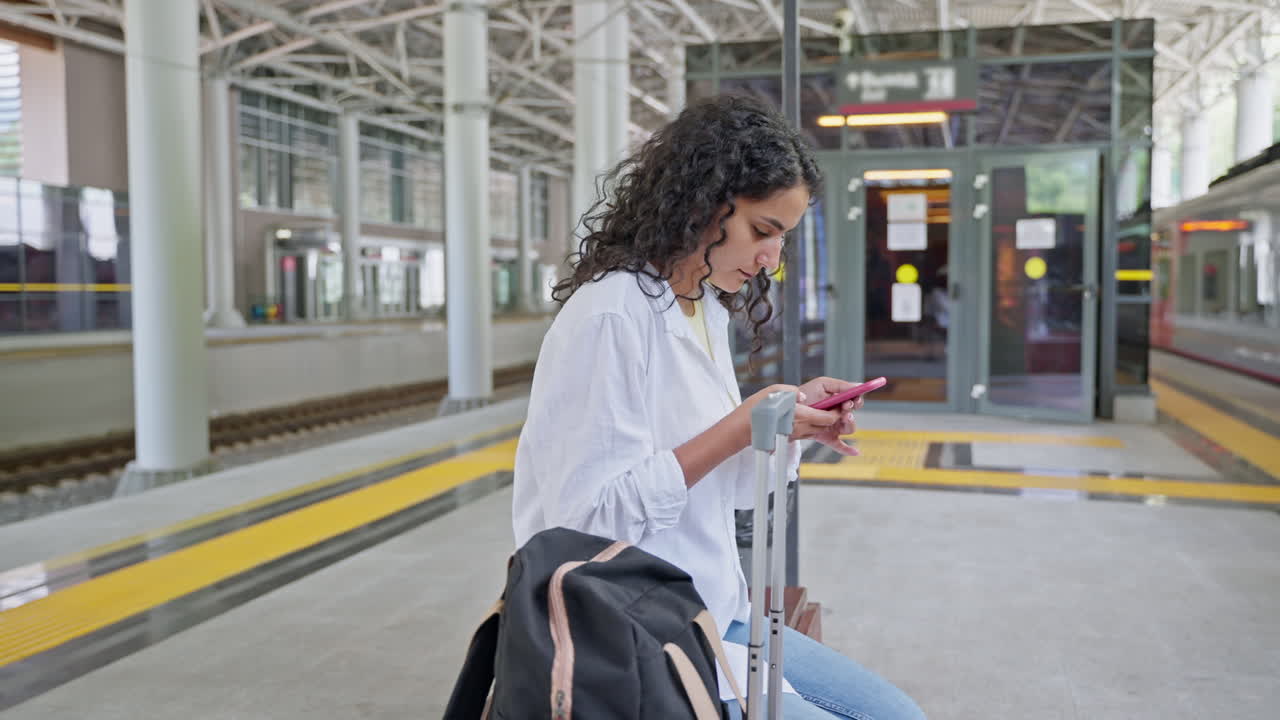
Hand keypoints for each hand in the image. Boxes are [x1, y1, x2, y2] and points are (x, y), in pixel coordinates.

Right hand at [737, 382, 860, 456]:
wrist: (743, 429)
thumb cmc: (756, 408)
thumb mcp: (774, 392)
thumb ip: (792, 392)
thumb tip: (802, 396)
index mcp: (801, 415)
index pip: (829, 417)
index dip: (838, 411)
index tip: (839, 403)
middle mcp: (802, 428)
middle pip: (826, 425)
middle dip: (834, 418)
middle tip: (836, 406)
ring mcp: (796, 435)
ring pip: (818, 431)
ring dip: (824, 423)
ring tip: (825, 412)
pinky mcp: (790, 438)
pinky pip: (808, 434)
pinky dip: (813, 427)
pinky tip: (810, 418)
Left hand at [796, 377, 864, 455]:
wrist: (789, 407)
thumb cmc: (806, 393)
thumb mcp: (823, 384)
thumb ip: (840, 385)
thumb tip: (858, 386)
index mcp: (840, 401)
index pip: (855, 401)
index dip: (857, 400)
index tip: (854, 398)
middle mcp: (839, 414)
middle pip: (853, 415)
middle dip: (851, 410)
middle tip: (845, 406)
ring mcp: (834, 426)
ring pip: (849, 428)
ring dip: (850, 423)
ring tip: (844, 417)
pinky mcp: (828, 437)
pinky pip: (840, 445)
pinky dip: (848, 449)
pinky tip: (855, 452)